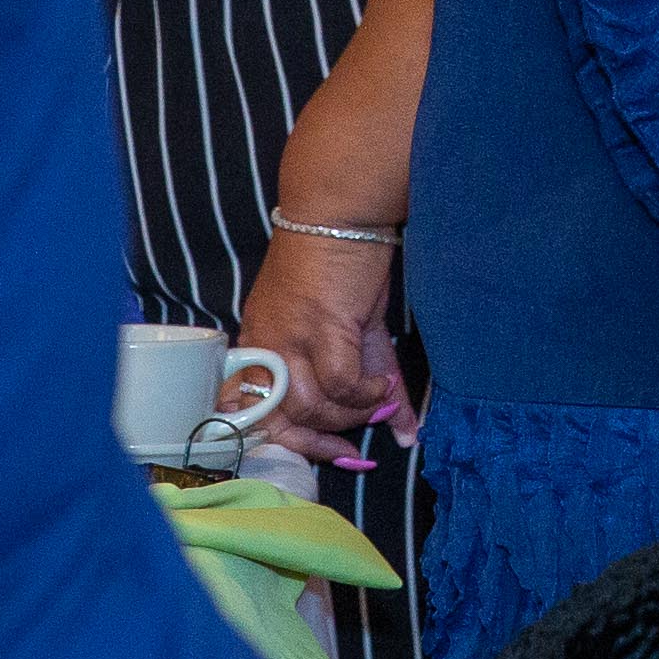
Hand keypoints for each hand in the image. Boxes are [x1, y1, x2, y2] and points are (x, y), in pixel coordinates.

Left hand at [232, 232, 413, 469]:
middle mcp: (264, 343)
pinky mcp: (319, 328)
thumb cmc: (339, 259)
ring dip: (352, 415)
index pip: (255, 412)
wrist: (340, 207)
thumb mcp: (345, 325)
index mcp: (258, 341)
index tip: (332, 451)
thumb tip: (403, 428)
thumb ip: (367, 377)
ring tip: (377, 400)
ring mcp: (287, 337)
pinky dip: (366, 396)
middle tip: (357, 444)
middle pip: (284, 419)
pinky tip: (382, 387)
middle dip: (324, 440)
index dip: (293, 442)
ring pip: (313, 408)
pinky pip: (341, 386)